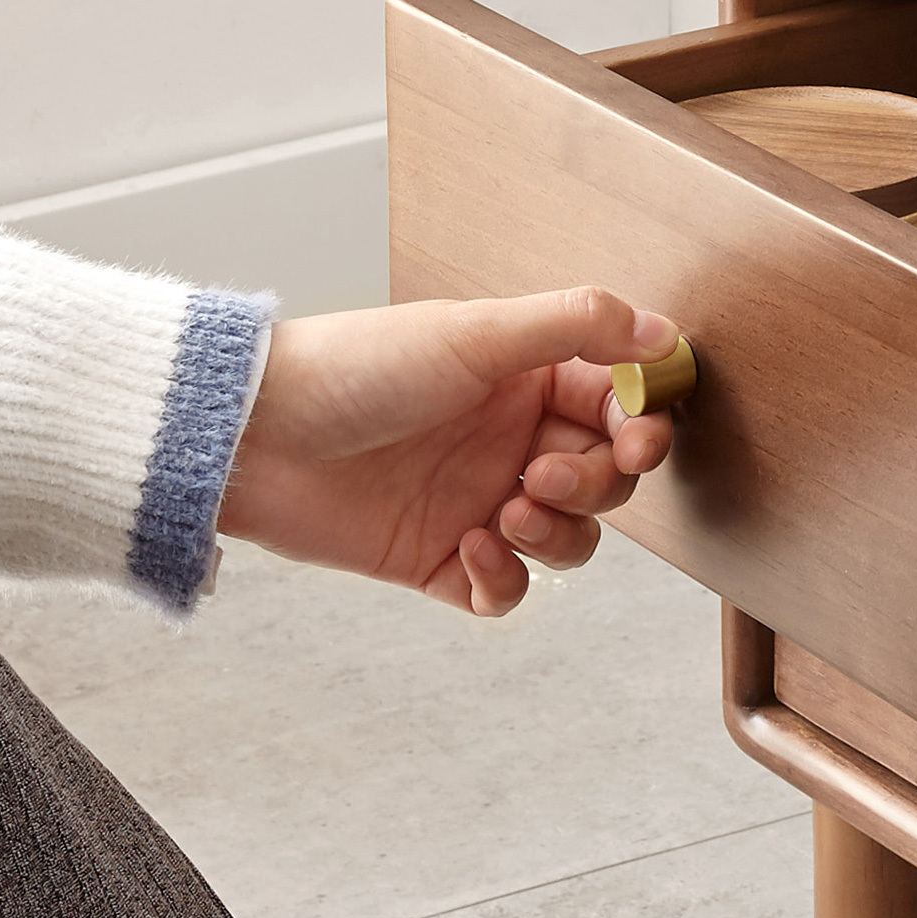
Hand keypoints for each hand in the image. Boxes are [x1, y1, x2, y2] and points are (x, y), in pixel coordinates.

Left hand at [217, 288, 679, 615]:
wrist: (254, 436)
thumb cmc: (357, 368)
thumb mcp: (475, 334)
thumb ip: (576, 327)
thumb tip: (661, 332)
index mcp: (526, 382)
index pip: (619, 408)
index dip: (641, 427)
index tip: (637, 439)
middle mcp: (511, 442)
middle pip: (606, 479)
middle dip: (593, 483)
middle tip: (543, 474)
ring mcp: (480, 503)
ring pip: (571, 540)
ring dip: (559, 534)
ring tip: (507, 511)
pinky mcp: (443, 559)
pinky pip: (508, 590)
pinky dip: (504, 578)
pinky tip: (468, 546)